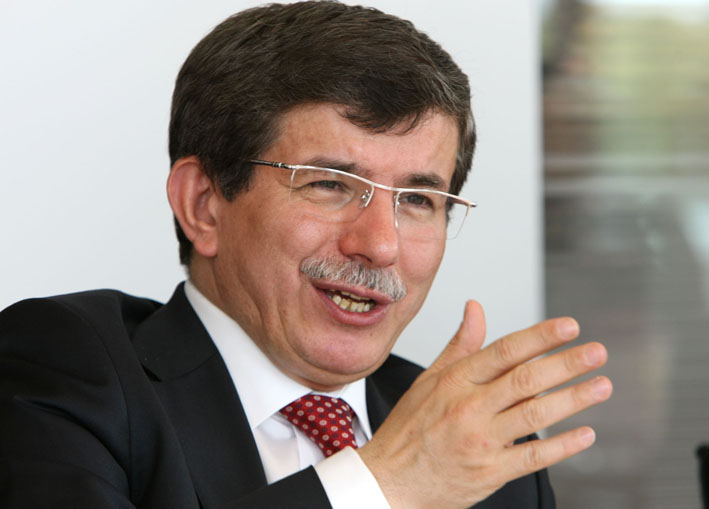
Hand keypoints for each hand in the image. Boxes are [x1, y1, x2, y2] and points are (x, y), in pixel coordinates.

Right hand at [358, 300, 611, 507]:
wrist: (390, 481)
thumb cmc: (410, 428)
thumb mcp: (429, 380)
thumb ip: (460, 344)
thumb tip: (476, 308)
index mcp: (454, 381)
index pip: (504, 351)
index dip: (540, 336)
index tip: (570, 326)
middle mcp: (468, 407)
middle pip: (526, 379)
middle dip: (567, 363)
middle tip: (597, 352)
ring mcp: (481, 441)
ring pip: (535, 414)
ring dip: (574, 399)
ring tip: (602, 385)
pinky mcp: (490, 472)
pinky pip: (534, 457)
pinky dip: (563, 446)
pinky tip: (585, 434)